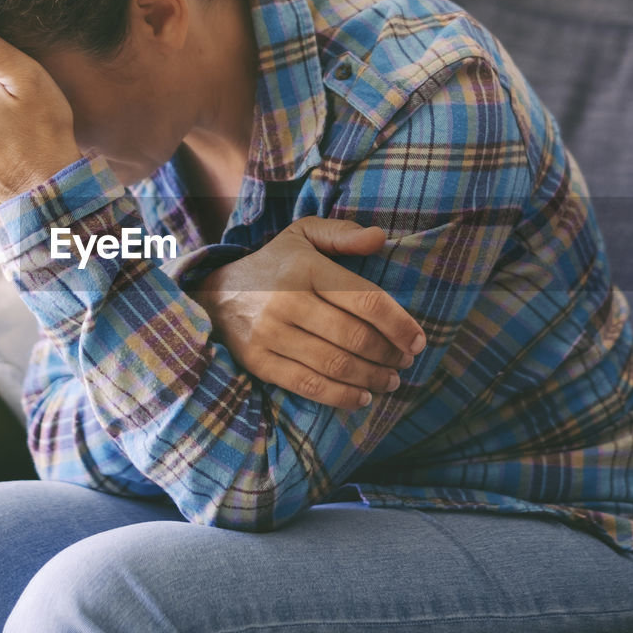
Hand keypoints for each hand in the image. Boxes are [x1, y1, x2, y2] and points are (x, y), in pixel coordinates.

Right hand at [190, 217, 426, 410]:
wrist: (214, 293)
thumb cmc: (273, 264)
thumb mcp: (302, 236)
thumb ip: (342, 235)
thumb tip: (380, 239)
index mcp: (304, 268)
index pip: (365, 299)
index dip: (399, 324)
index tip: (418, 341)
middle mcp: (287, 301)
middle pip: (354, 337)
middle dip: (388, 354)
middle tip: (405, 362)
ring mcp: (270, 334)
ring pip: (334, 364)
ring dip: (371, 377)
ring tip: (390, 380)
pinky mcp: (259, 361)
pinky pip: (308, 385)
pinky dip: (341, 396)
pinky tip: (362, 396)